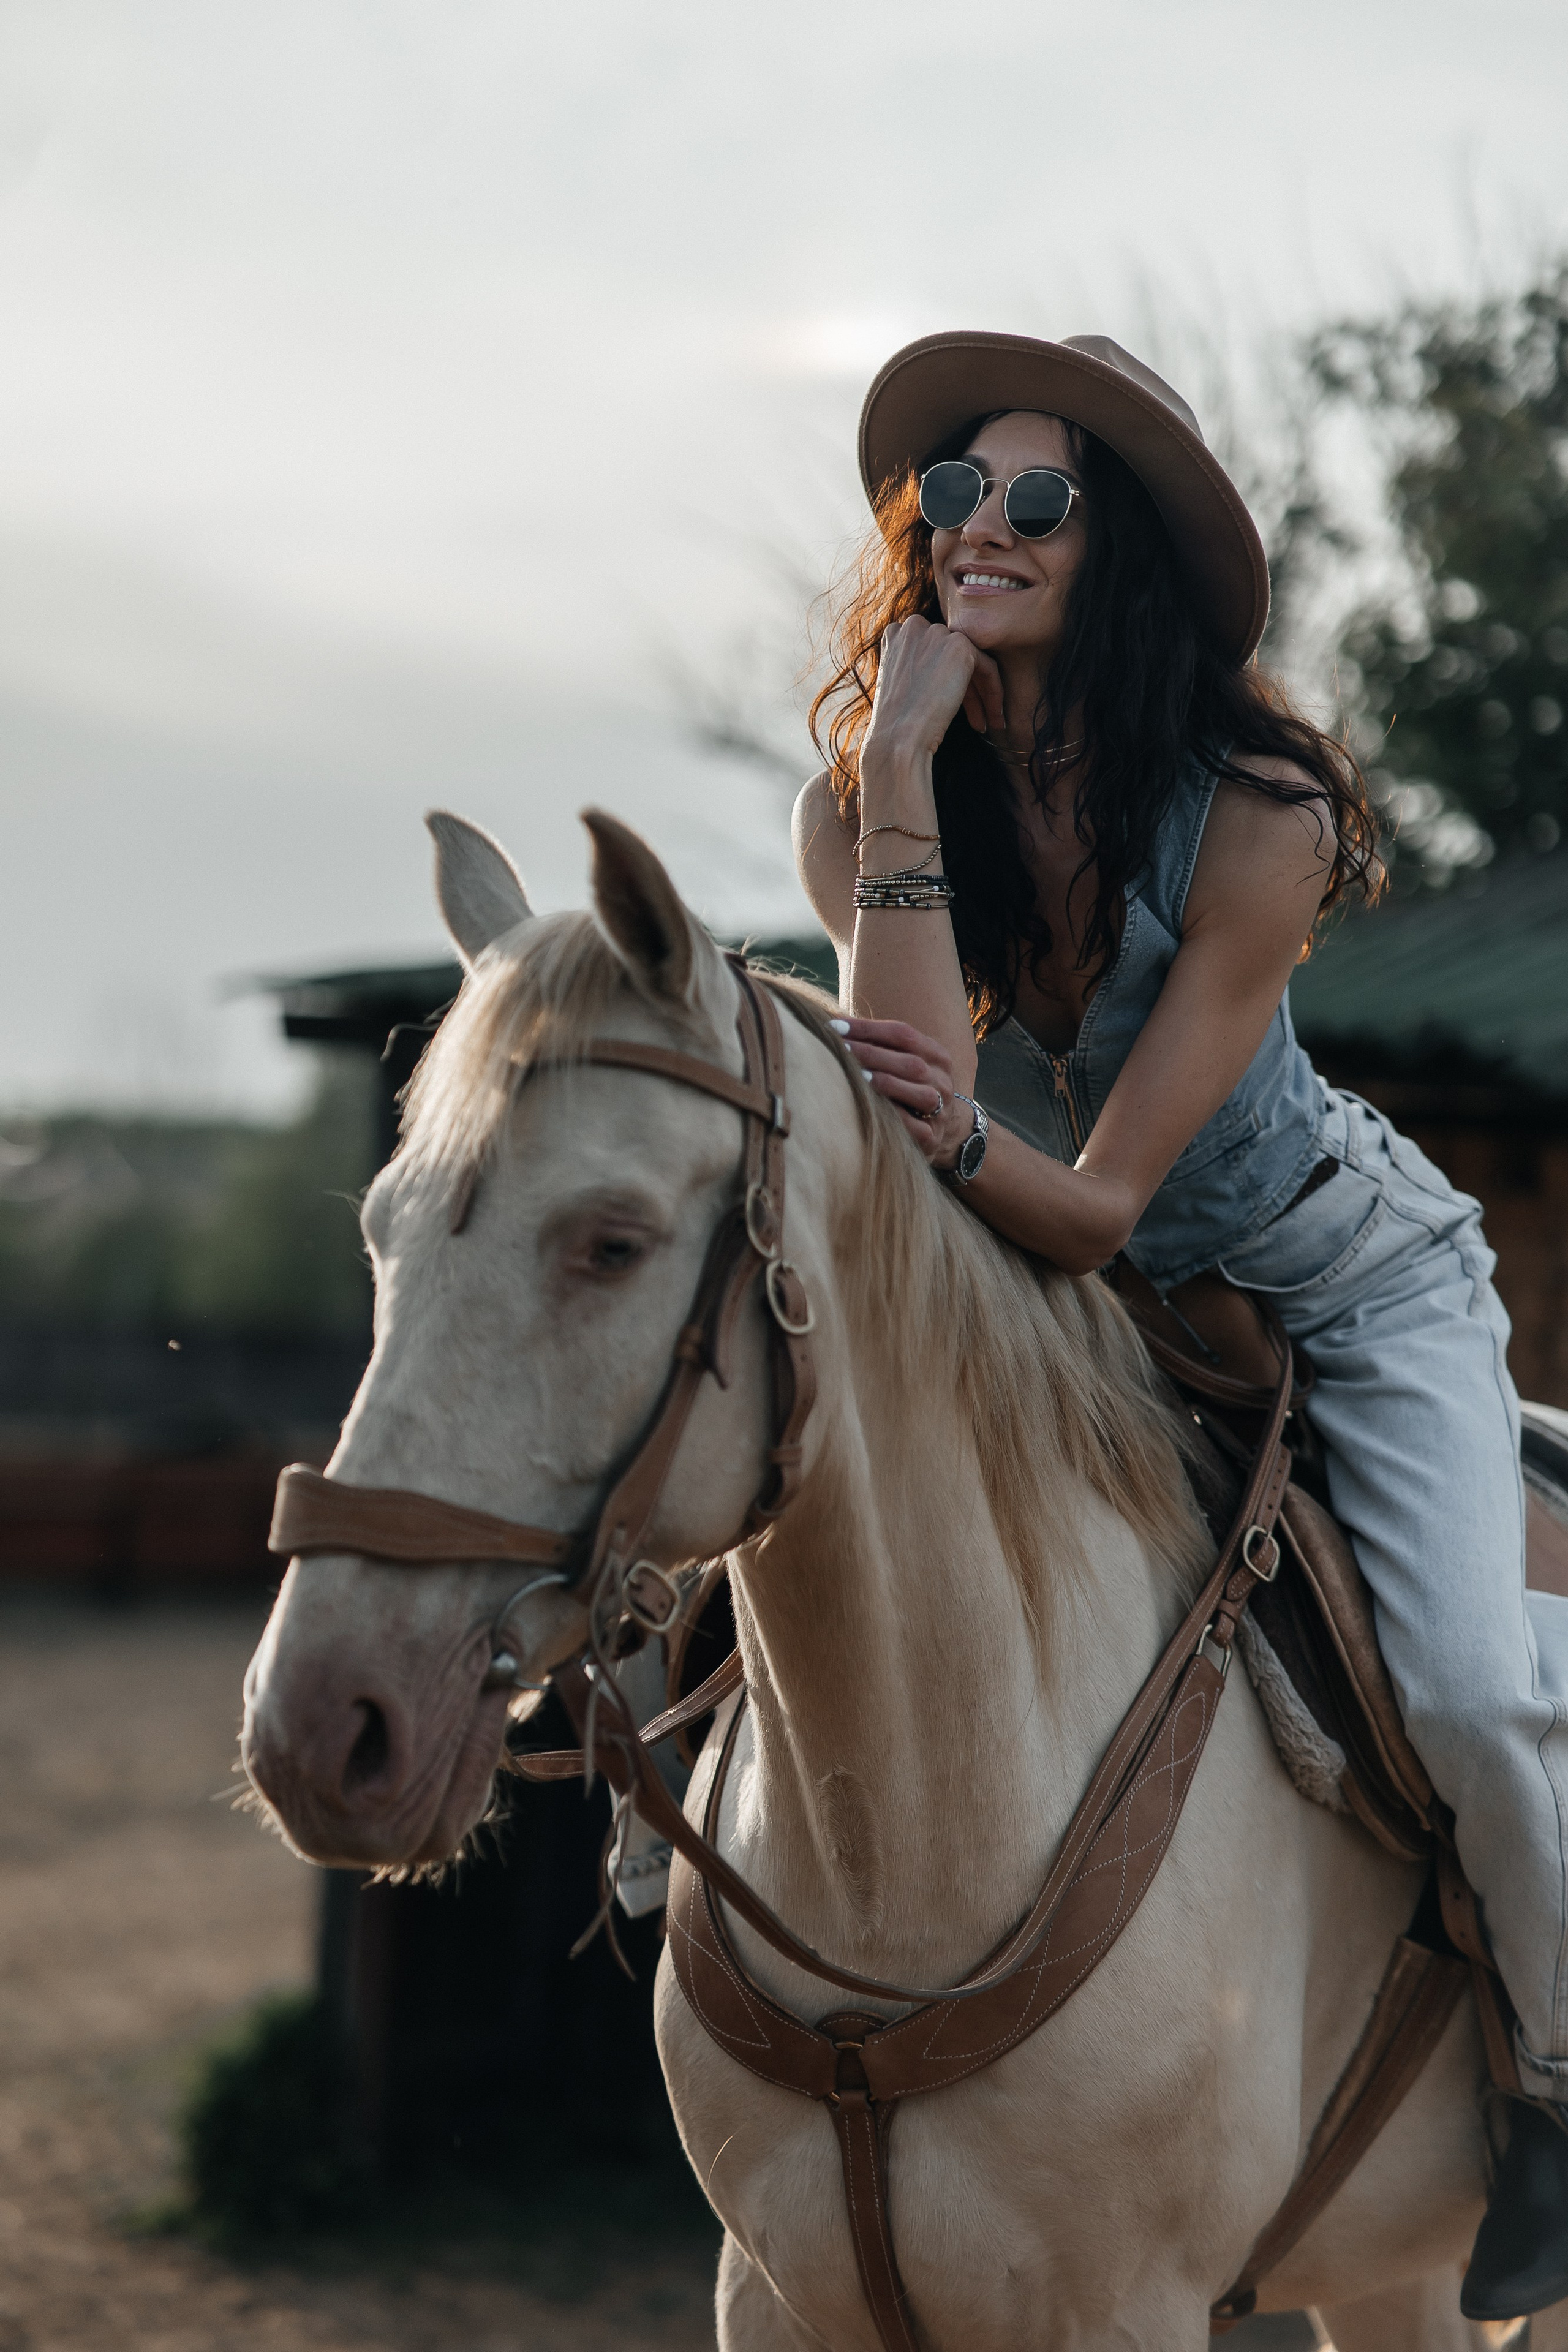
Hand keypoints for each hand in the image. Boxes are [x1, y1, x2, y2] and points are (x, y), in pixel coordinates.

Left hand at [829, 1016, 976, 1168]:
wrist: (934, 1127)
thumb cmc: (904, 1088)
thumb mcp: (899, 1062)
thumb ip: (877, 1046)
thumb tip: (834, 1026)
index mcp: (936, 1055)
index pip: (903, 1033)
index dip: (868, 1029)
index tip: (835, 1026)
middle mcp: (943, 1080)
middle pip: (910, 1062)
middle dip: (871, 1053)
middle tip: (839, 1049)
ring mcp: (942, 1109)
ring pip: (919, 1092)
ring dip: (886, 1083)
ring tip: (857, 1075)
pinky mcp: (932, 1136)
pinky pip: (916, 1126)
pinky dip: (895, 1116)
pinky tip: (872, 1108)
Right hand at [863, 617, 1004, 771]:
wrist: (897, 737)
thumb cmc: (893, 723)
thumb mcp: (897, 684)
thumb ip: (914, 666)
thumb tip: (937, 672)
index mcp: (895, 634)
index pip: (931, 652)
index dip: (943, 680)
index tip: (951, 706)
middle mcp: (914, 626)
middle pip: (952, 656)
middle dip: (966, 688)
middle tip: (976, 718)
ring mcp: (937, 633)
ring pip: (972, 662)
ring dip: (982, 694)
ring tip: (988, 722)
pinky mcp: (960, 646)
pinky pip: (988, 668)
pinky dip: (994, 693)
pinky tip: (994, 719)